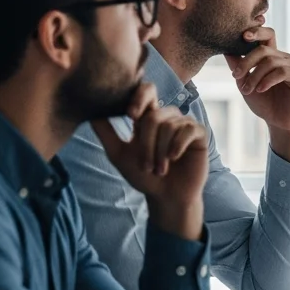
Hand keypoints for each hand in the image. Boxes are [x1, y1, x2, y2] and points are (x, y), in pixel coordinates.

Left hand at [92, 83, 208, 239]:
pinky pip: (187, 130)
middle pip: (154, 116)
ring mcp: (184, 124)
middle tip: (146, 166)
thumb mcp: (119, 154)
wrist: (166, 197)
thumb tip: (90, 112)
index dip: (140, 97)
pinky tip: (174, 158)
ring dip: (160, 153)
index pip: (147, 91)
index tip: (130, 115)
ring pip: (169, 126)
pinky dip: (177, 146)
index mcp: (149, 117)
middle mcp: (167, 117)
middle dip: (147, 144)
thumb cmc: (144, 176)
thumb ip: (106, 132)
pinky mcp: (199, 133)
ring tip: (161, 169)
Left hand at [225, 26, 289, 163]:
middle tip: (236, 76)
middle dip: (247, 61)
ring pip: (271, 61)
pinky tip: (261, 89)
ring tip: (247, 90)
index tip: (243, 35)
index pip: (266, 35)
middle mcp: (283, 58)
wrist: (279, 123)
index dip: (257, 31)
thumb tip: (225, 49)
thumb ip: (238, 67)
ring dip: (255, 76)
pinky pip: (283, 71)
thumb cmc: (264, 103)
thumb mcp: (245, 83)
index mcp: (271, 56)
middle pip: (264, 49)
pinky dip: (268, 80)